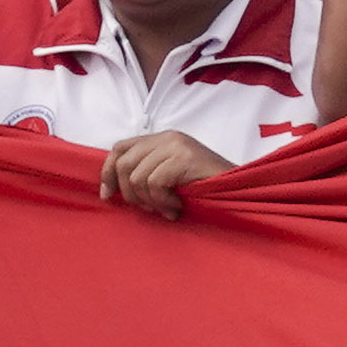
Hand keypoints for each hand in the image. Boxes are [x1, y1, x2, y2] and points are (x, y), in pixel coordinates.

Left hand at [98, 129, 231, 220]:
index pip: (120, 148)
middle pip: (123, 163)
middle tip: (148, 208)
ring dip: (149, 201)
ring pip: (136, 177)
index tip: (108, 195)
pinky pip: (154, 184)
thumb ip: (147, 173)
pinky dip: (162, 202)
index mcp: (161, 139)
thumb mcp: (171, 176)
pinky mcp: (183, 157)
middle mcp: (166, 137)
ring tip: (167, 209)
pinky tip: (176, 207)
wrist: (238, 190)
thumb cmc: (204, 189)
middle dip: (129, 194)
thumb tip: (112, 188)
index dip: (107, 172)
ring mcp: (175, 145)